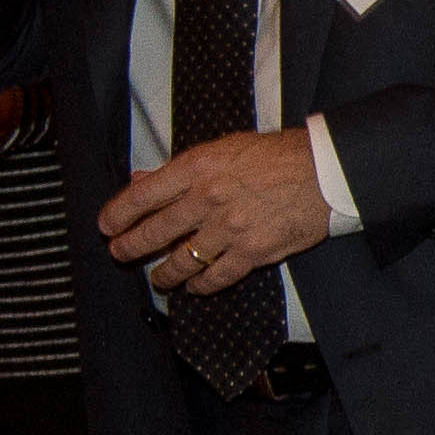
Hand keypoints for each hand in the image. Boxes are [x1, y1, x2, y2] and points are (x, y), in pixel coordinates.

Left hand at [99, 127, 334, 294]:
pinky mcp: (254, 251)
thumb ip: (181, 169)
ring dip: (164, 273)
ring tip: (158, 277)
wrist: (326, 171)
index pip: (142, 195)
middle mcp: (208, 199)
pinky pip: (216, 277)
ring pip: (181, 260)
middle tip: (120, 253)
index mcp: (198, 168)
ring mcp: (230, 229)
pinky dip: (201, 285)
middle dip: (130, 246)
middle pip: (154, 232)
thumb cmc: (278, 156)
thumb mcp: (224, 149)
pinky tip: (194, 286)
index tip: (107, 225)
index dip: (117, 214)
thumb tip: (142, 180)